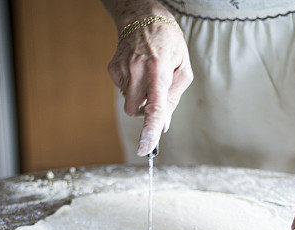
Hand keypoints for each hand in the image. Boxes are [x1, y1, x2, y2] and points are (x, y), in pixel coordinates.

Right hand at [107, 20, 192, 155]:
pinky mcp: (112, 69)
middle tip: (154, 93)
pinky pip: (122, 91)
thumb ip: (173, 98)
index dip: (149, 130)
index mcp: (159, 69)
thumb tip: (163, 125)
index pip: (154, 107)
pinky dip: (131, 87)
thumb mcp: (182, 67)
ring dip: (138, 98)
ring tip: (146, 76)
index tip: (145, 148)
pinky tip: (137, 69)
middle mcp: (137, 70)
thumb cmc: (168, 42)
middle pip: (135, 111)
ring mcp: (122, 69)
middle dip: (144, 111)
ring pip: (128, 103)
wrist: (142, 17)